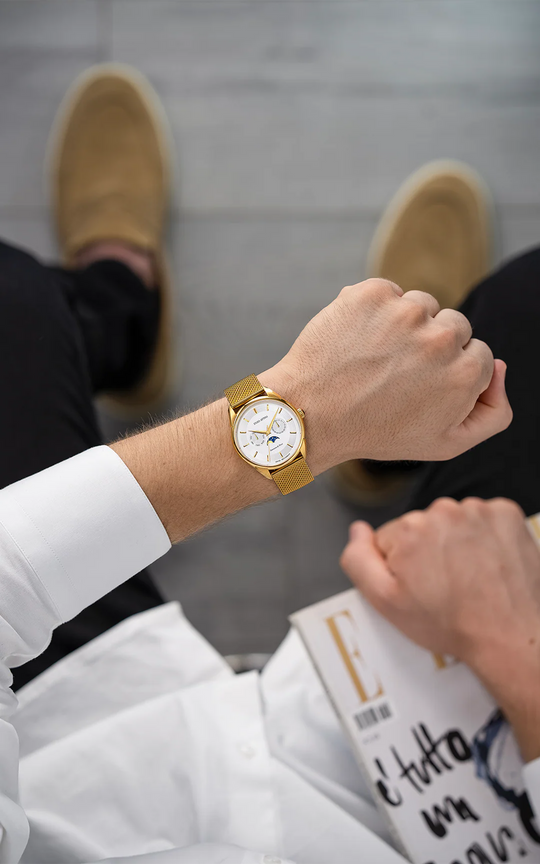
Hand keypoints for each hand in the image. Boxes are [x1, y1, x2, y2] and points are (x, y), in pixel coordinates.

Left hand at [260, 279, 511, 472]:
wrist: (310, 415)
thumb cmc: (378, 433)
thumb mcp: (446, 444)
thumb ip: (492, 412)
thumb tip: (500, 367)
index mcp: (466, 372)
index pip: (478, 354)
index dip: (448, 373)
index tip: (419, 388)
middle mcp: (442, 337)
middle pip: (454, 326)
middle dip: (431, 347)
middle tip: (395, 375)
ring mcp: (405, 311)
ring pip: (422, 306)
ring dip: (403, 326)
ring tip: (375, 359)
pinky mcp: (372, 293)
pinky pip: (388, 292)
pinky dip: (375, 311)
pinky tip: (358, 340)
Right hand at [340, 498, 539, 760]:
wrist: (511, 635)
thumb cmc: (452, 624)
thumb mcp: (386, 604)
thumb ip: (358, 561)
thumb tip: (357, 530)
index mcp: (409, 529)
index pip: (389, 538)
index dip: (399, 565)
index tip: (418, 586)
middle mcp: (442, 511)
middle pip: (421, 526)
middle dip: (428, 551)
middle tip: (444, 587)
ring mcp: (477, 510)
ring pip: (452, 521)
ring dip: (457, 542)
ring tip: (469, 578)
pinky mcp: (506, 513)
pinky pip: (483, 518)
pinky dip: (484, 536)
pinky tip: (487, 563)